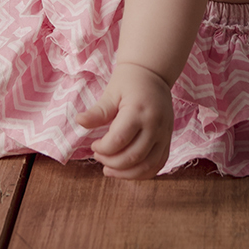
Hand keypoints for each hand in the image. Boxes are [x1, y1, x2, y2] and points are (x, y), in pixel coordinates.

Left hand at [76, 62, 173, 179]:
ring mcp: (165, 134)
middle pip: (133, 157)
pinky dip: (142, 173)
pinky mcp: (168, 140)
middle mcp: (155, 125)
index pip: (118, 140)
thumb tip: (79, 121)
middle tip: (99, 156)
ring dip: (126, 174)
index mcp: (138, 111)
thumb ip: (98, 112)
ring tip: (109, 169)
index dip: (103, 148)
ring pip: (147, 166)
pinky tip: (127, 171)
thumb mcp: (111, 93)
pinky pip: (158, 165)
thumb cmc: (129, 82)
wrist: (153, 74)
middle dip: (111, 163)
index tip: (94, 145)